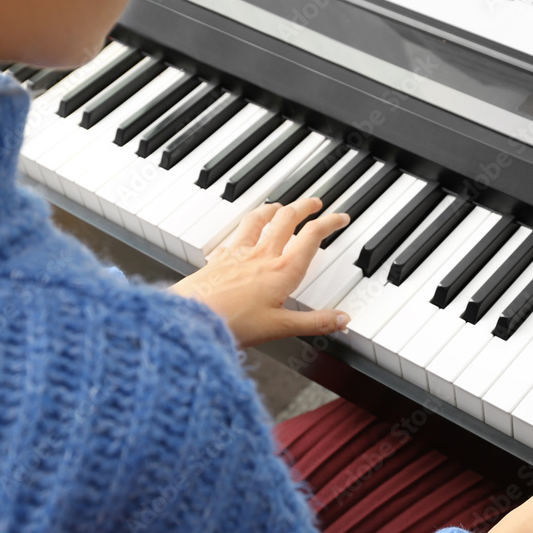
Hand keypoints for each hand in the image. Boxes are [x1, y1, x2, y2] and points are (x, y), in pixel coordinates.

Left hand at [169, 198, 350, 347]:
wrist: (189, 318)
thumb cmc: (232, 323)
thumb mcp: (280, 328)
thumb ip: (314, 323)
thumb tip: (342, 319)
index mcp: (282, 271)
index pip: (311, 237)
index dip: (329, 223)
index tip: (340, 217)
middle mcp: (262, 256)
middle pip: (286, 219)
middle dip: (304, 207)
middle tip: (314, 203)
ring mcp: (238, 254)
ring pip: (258, 220)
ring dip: (272, 209)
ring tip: (280, 206)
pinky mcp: (219, 259)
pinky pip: (234, 236)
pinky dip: (244, 229)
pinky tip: (241, 234)